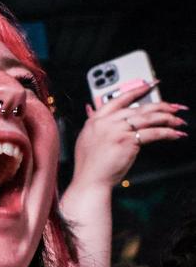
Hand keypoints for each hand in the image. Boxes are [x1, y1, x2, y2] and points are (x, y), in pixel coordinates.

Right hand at [72, 82, 186, 190]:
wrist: (89, 181)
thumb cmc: (89, 165)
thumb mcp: (86, 139)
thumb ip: (93, 123)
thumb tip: (91, 109)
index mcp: (95, 120)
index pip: (120, 99)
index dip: (137, 90)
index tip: (151, 85)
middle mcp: (106, 122)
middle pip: (139, 108)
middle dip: (161, 106)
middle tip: (175, 107)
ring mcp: (116, 130)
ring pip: (148, 118)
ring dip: (168, 118)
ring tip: (179, 121)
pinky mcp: (127, 141)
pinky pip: (153, 133)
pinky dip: (167, 133)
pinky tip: (175, 134)